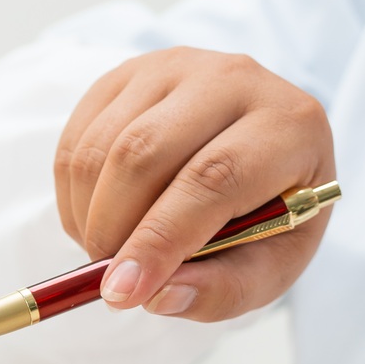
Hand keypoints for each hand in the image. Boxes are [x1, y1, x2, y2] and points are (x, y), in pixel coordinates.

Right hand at [54, 47, 334, 321]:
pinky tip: (99, 219)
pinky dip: (73, 196)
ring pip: (102, 147)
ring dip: (88, 216)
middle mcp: (234, 79)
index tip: (123, 292)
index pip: (214, 177)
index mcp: (291, 126)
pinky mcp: (127, 74)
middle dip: (112, 228)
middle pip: (145, 152)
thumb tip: (157, 296)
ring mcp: (175, 67)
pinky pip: (77, 140)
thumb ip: (224, 289)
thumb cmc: (271, 212)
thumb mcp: (270, 265)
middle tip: (109, 280)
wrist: (255, 152)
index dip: (161, 238)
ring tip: (109, 250)